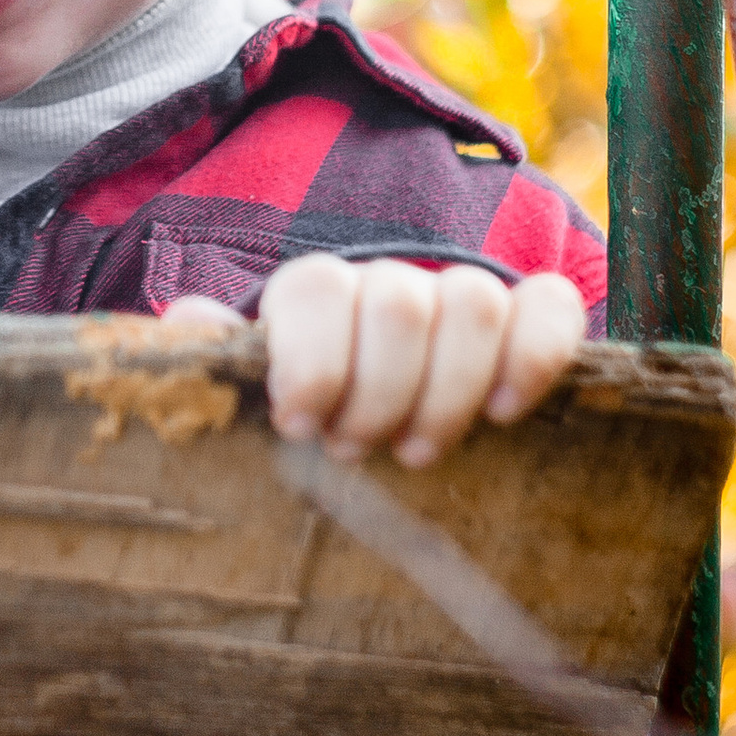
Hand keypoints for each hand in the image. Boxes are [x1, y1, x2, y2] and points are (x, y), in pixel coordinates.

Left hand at [158, 256, 584, 467]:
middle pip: (398, 301)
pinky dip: (534, 356)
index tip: (301, 425)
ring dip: (447, 391)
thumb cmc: (313, 419)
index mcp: (316, 294)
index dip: (311, 360)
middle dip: (380, 391)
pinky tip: (504, 413)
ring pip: (474, 302)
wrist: (386, 417)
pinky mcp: (531, 317)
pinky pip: (551, 306)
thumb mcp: (258, 397)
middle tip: (358, 449)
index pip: (315, 287)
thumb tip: (184, 322)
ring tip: (415, 453)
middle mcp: (390, 282)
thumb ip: (224, 359)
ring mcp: (462, 296)